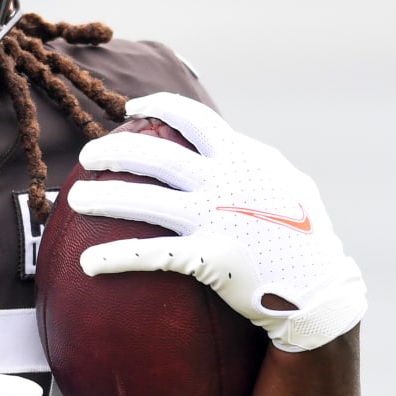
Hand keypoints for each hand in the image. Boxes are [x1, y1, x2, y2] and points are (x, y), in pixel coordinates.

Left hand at [67, 92, 366, 352]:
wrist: (321, 288)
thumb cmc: (305, 236)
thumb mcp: (287, 184)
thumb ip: (255, 163)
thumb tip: (232, 143)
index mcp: (243, 159)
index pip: (194, 119)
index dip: (158, 107)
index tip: (131, 110)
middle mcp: (225, 182)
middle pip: (156, 156)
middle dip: (114, 150)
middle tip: (87, 155)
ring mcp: (215, 218)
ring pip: (145, 200)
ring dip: (103, 198)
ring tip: (74, 200)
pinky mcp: (209, 258)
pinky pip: (151, 254)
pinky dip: (115, 257)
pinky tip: (87, 263)